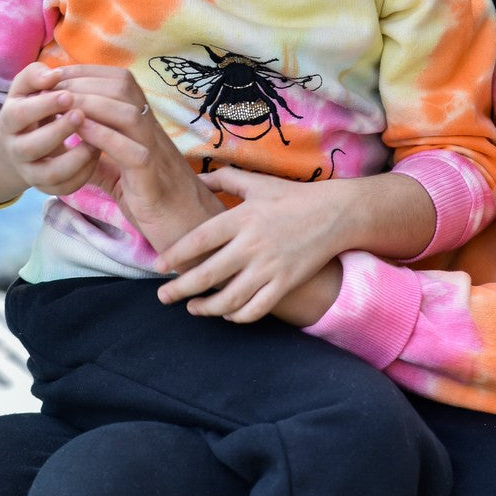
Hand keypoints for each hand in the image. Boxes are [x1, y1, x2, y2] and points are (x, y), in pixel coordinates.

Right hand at [0, 62, 109, 197]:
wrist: (23, 142)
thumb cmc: (33, 106)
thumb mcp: (27, 87)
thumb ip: (35, 75)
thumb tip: (53, 74)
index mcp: (9, 121)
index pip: (20, 114)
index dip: (44, 105)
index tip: (68, 94)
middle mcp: (16, 150)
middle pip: (31, 147)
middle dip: (58, 131)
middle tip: (81, 115)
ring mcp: (31, 172)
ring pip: (50, 174)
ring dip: (76, 157)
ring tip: (96, 139)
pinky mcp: (49, 187)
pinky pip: (66, 187)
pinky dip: (85, 173)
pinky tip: (98, 152)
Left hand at [56, 65, 223, 250]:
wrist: (190, 228)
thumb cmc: (157, 201)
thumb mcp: (124, 176)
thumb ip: (103, 161)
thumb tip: (78, 149)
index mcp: (145, 127)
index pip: (121, 82)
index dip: (87, 72)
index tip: (56, 74)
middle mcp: (153, 132)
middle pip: (124, 88)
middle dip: (84, 81)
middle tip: (52, 87)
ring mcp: (155, 153)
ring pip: (129, 113)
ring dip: (92, 103)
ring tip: (62, 104)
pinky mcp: (153, 180)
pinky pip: (132, 151)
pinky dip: (104, 137)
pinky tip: (80, 131)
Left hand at [155, 167, 353, 322]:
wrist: (336, 214)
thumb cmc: (293, 196)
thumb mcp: (257, 182)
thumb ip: (223, 179)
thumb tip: (196, 178)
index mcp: (242, 217)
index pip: (199, 240)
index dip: (175, 255)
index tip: (159, 265)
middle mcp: (252, 244)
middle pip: (207, 275)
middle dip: (179, 290)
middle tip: (163, 296)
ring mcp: (270, 267)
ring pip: (229, 299)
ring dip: (205, 308)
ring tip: (192, 308)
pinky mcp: (285, 284)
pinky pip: (256, 309)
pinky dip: (238, 317)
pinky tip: (227, 314)